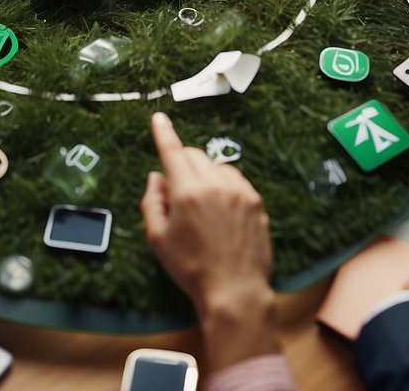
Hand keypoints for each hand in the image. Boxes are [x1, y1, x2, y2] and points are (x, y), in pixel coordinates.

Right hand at [142, 113, 276, 370]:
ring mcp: (240, 191)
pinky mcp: (256, 201)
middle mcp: (215, 184)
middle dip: (183, 164)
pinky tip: (222, 213)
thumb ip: (152, 202)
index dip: (163, 133)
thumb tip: (157, 178)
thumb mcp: (157, 239)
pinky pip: (236, 181)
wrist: (235, 291)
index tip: (159, 117)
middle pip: (195, 156)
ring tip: (202, 207)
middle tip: (178, 192)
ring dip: (206, 175)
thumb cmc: (191, 268)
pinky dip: (225, 187)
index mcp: (187, 192)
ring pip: (217, 166)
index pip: (172, 152)